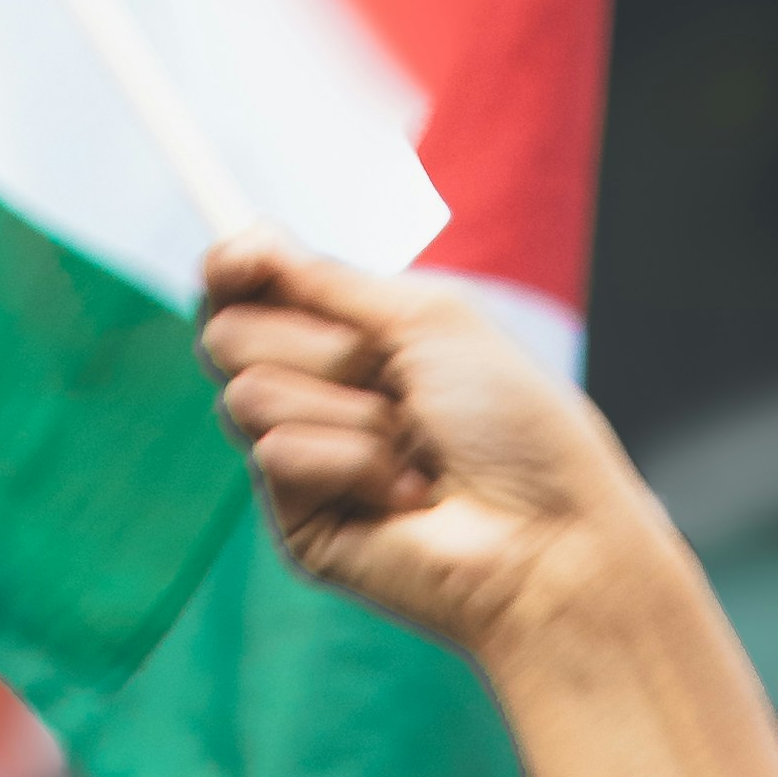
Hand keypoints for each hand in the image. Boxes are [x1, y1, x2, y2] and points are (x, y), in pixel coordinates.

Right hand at [202, 239, 655, 668]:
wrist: (548, 535)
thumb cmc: (514, 427)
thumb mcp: (428, 318)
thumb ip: (330, 280)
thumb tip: (248, 241)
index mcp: (348, 337)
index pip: (248, 289)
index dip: (231, 266)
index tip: (247, 257)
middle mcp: (318, 394)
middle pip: (228, 334)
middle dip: (314, 345)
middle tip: (389, 380)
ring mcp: (307, 462)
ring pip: (248, 394)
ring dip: (345, 410)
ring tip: (411, 444)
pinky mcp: (303, 524)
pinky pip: (278, 457)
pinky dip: (349, 463)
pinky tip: (406, 495)